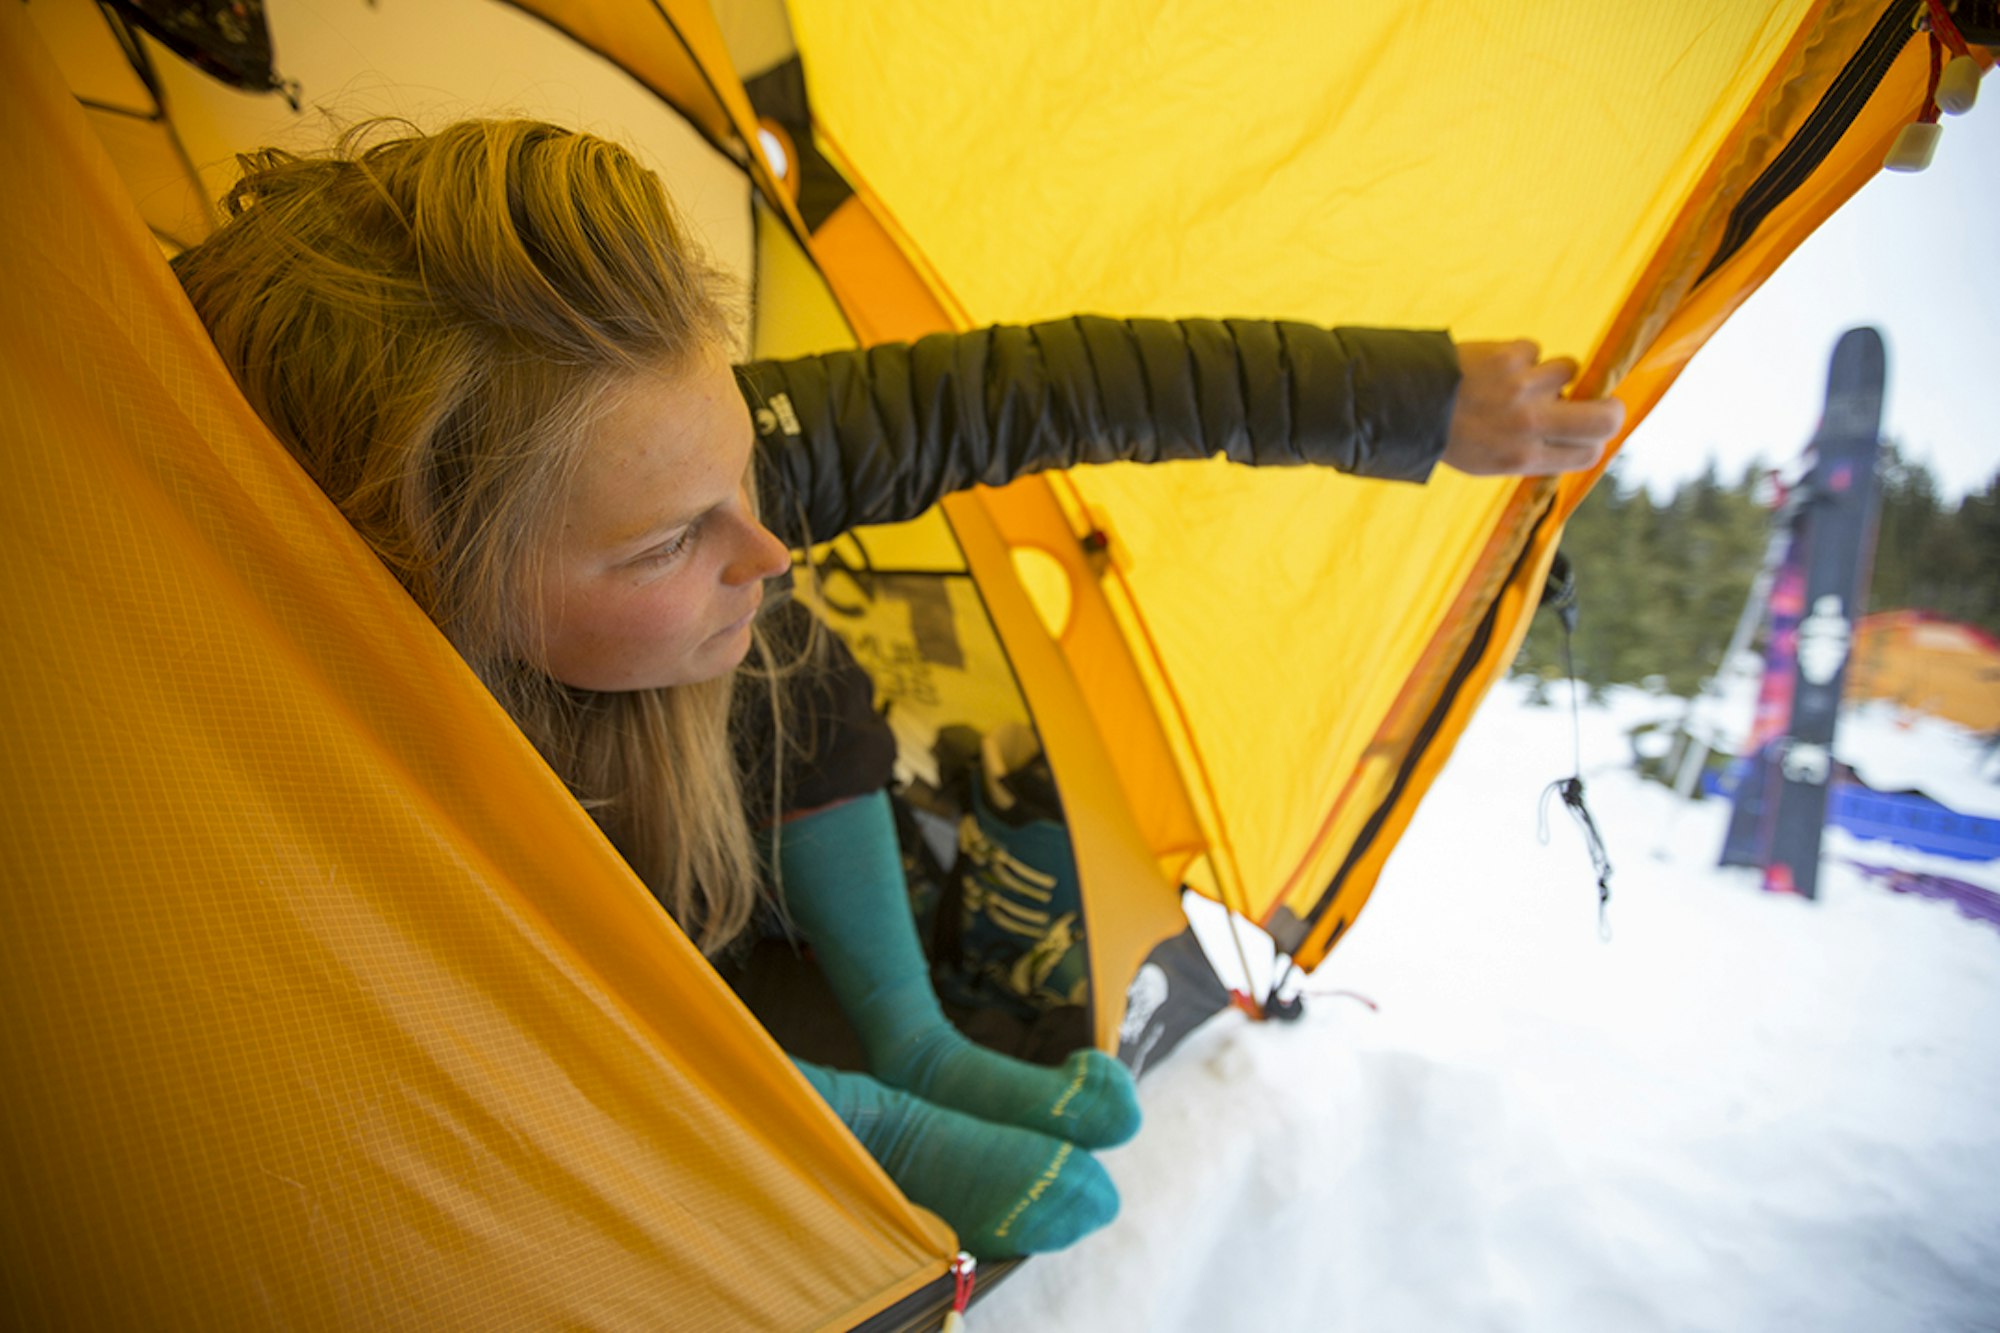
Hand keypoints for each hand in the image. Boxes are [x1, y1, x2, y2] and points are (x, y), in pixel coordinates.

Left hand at [1443, 340, 1624, 476]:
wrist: (1406, 403)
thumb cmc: (1450, 435)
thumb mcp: (1489, 462)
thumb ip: (1532, 453)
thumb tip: (1575, 439)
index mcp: (1524, 457)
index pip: (1589, 453)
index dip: (1595, 442)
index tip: (1588, 433)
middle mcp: (1529, 425)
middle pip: (1605, 417)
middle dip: (1612, 408)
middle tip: (1603, 401)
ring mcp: (1523, 388)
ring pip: (1569, 369)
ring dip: (1550, 372)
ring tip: (1520, 379)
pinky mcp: (1511, 356)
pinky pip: (1535, 350)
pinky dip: (1520, 355)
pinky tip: (1493, 366)